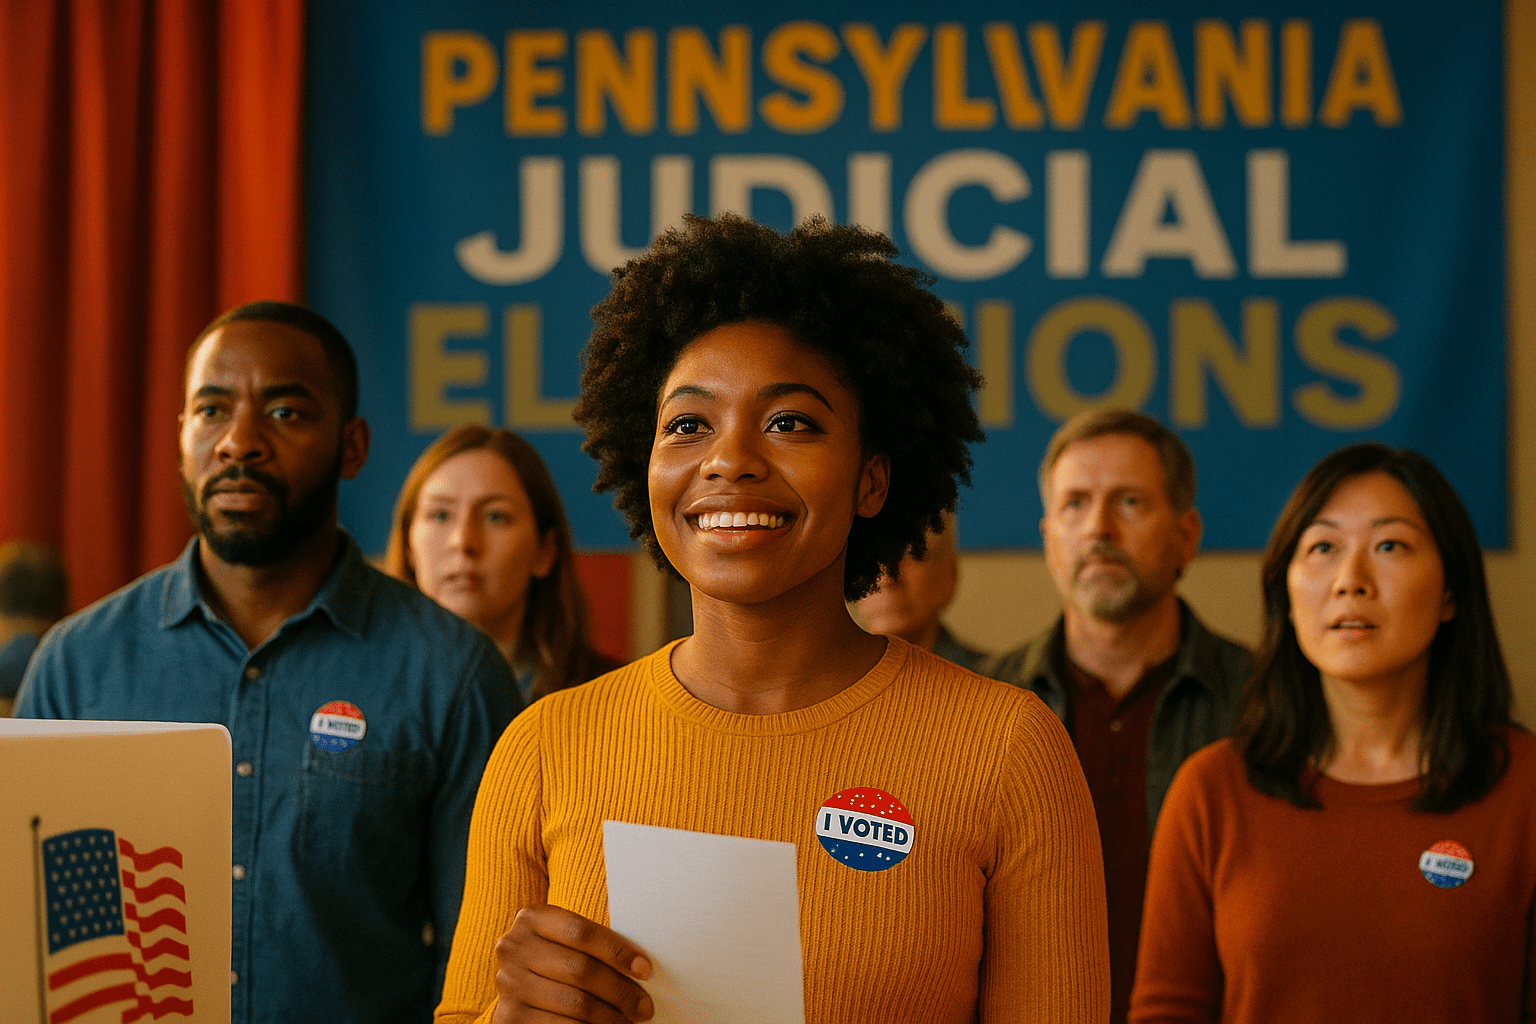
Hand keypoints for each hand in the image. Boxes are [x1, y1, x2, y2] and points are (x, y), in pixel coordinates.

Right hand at [491, 904, 654, 1022]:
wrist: (520, 983)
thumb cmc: (557, 958)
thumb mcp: (567, 941)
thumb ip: (594, 946)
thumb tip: (641, 968)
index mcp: (532, 918)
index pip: (581, 933)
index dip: (617, 952)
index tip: (645, 970)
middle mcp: (514, 948)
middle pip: (580, 970)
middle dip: (620, 991)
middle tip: (644, 1007)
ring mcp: (508, 983)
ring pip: (574, 1003)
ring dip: (609, 1016)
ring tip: (629, 1021)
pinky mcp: (508, 1017)